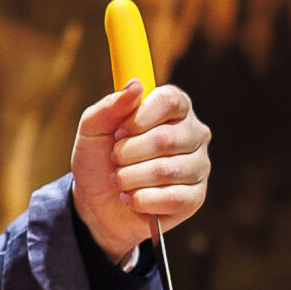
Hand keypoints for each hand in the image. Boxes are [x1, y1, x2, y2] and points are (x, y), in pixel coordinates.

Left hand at [70, 80, 208, 264]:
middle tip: (114, 159)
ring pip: (168, 170)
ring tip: (119, 180)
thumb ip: (110, 105)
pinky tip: (131, 198)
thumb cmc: (98, 160)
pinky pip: (173, 198)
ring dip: (131, 178)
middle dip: (129, 153)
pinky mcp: (195, 197)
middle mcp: (193, 134)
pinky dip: (141, 200)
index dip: (140, 118)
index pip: (171, 101)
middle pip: (168, 138)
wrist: (96, 204)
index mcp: (173, 108)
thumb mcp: (92, 129)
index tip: (118, 132)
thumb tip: (136, 85)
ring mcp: (198, 166)